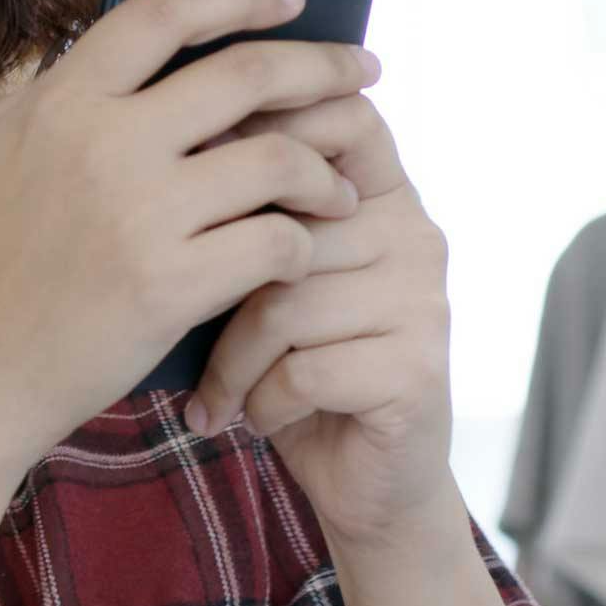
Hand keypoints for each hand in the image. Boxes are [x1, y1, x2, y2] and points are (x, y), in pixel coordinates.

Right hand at [0, 0, 376, 471]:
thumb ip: (50, 93)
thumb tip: (113, 50)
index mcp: (60, 100)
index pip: (167, 10)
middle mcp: (101, 143)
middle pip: (246, 74)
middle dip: (321, 66)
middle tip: (363, 71)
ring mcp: (138, 215)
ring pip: (275, 159)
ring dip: (324, 169)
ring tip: (341, 186)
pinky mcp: (169, 286)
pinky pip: (272, 242)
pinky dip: (300, 243)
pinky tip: (301, 251)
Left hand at [186, 89, 458, 556]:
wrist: (364, 487)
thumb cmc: (296, 368)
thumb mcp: (270, 279)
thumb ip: (254, 213)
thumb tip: (181, 135)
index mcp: (387, 196)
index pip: (347, 117)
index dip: (277, 123)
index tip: (203, 160)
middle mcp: (417, 238)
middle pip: (290, 224)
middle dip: (222, 290)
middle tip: (186, 334)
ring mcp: (424, 304)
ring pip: (287, 302)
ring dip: (234, 363)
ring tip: (220, 394)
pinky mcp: (417, 371)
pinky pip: (304, 368)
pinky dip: (261, 403)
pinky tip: (252, 419)